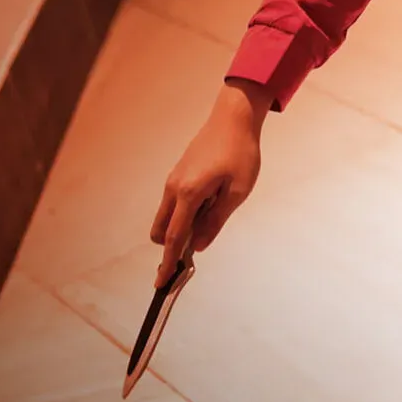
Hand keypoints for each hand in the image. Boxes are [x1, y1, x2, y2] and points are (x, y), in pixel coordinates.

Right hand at [149, 82, 270, 286]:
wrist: (233, 117)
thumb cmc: (240, 152)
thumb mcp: (238, 190)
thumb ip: (216, 220)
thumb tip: (200, 245)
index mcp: (189, 193)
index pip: (175, 238)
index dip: (168, 263)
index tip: (161, 283)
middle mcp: (174, 188)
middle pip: (162, 231)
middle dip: (173, 245)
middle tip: (202, 241)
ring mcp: (174, 179)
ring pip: (167, 217)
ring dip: (183, 226)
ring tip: (216, 209)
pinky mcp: (179, 174)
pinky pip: (175, 203)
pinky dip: (185, 212)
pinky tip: (211, 199)